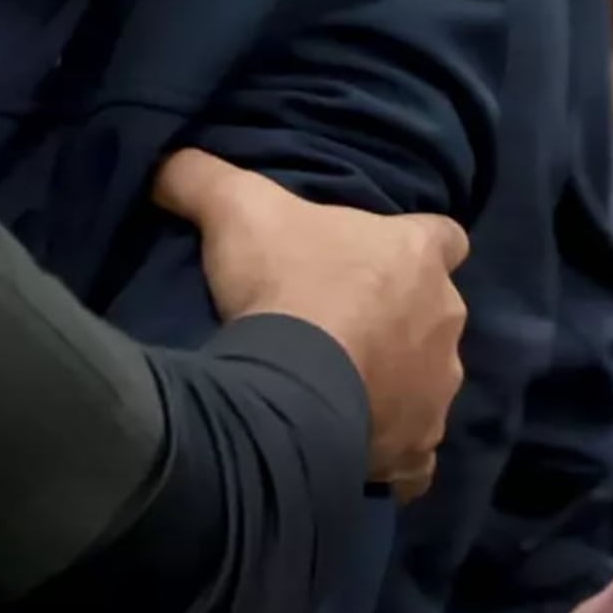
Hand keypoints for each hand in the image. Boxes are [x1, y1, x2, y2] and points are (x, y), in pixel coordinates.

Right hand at [150, 149, 467, 495]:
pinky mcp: (417, 446)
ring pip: (428, 381)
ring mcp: (438, 389)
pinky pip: (416, 452)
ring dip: (395, 382)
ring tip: (338, 386)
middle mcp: (445, 319)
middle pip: (434, 312)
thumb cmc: (282, 284)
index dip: (415, 245)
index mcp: (419, 255)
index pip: (445, 237)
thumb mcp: (235, 206)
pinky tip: (355, 445)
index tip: (377, 257)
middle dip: (398, 319)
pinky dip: (392, 449)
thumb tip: (167, 160)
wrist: (290, 387)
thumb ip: (204, 176)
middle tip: (337, 323)